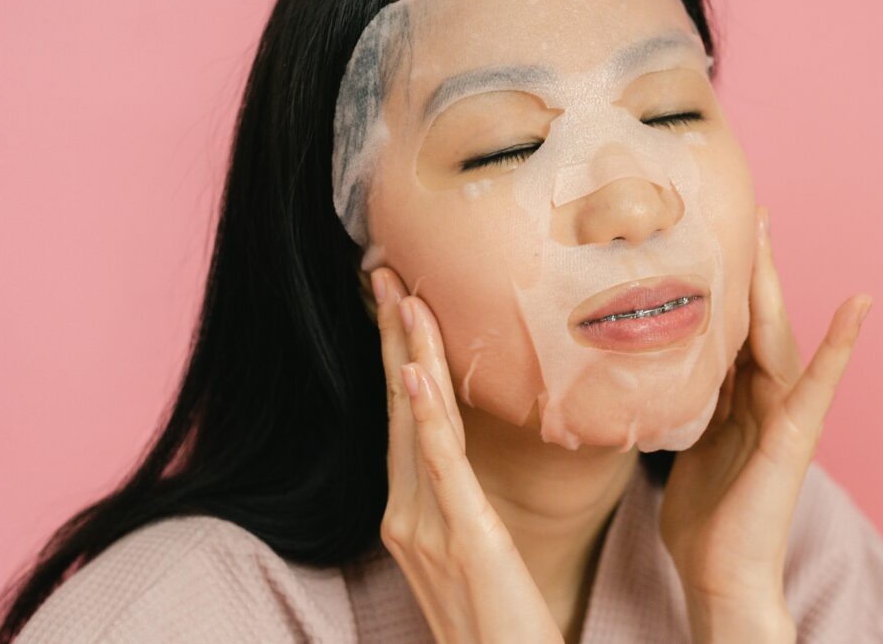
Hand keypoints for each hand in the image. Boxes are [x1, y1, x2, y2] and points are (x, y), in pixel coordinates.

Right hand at [370, 267, 563, 643]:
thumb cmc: (497, 627)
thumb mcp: (472, 558)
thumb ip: (459, 510)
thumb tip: (462, 465)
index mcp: (410, 513)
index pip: (402, 419)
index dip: (398, 357)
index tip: (397, 304)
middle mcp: (406, 514)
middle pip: (398, 407)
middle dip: (391, 337)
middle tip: (384, 274)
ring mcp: (425, 527)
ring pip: (414, 422)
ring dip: (407, 353)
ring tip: (400, 297)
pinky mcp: (462, 540)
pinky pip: (440, 465)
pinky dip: (425, 415)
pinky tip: (415, 371)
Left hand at [659, 207, 872, 642]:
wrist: (718, 574)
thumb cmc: (702, 518)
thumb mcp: (682, 447)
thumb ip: (680, 406)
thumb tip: (649, 375)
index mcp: (731, 399)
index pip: (725, 330)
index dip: (716, 287)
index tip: (702, 239)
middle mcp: (759, 398)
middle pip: (751, 321)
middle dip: (745, 269)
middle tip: (741, 212)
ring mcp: (780, 414)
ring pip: (776, 336)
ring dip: (772, 284)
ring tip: (767, 231)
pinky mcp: (794, 437)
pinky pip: (819, 385)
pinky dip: (841, 346)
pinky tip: (859, 306)